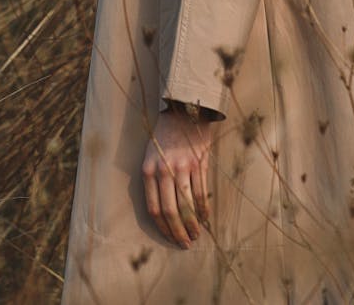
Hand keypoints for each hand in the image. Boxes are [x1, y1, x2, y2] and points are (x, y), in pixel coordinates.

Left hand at [142, 108, 212, 247]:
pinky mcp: (199, 163)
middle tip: (185, 244)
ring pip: (187, 205)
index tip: (170, 239)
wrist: (182, 110)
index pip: (153, 208)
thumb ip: (153, 180)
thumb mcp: (150, 155)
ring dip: (193, 225)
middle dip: (178, 232)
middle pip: (171, 211)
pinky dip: (204, 209)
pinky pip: (202, 193)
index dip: (163, 228)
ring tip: (196, 235)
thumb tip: (162, 211)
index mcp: (148, 170)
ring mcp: (183, 167)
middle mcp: (164, 170)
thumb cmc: (164, 136)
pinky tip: (205, 218)